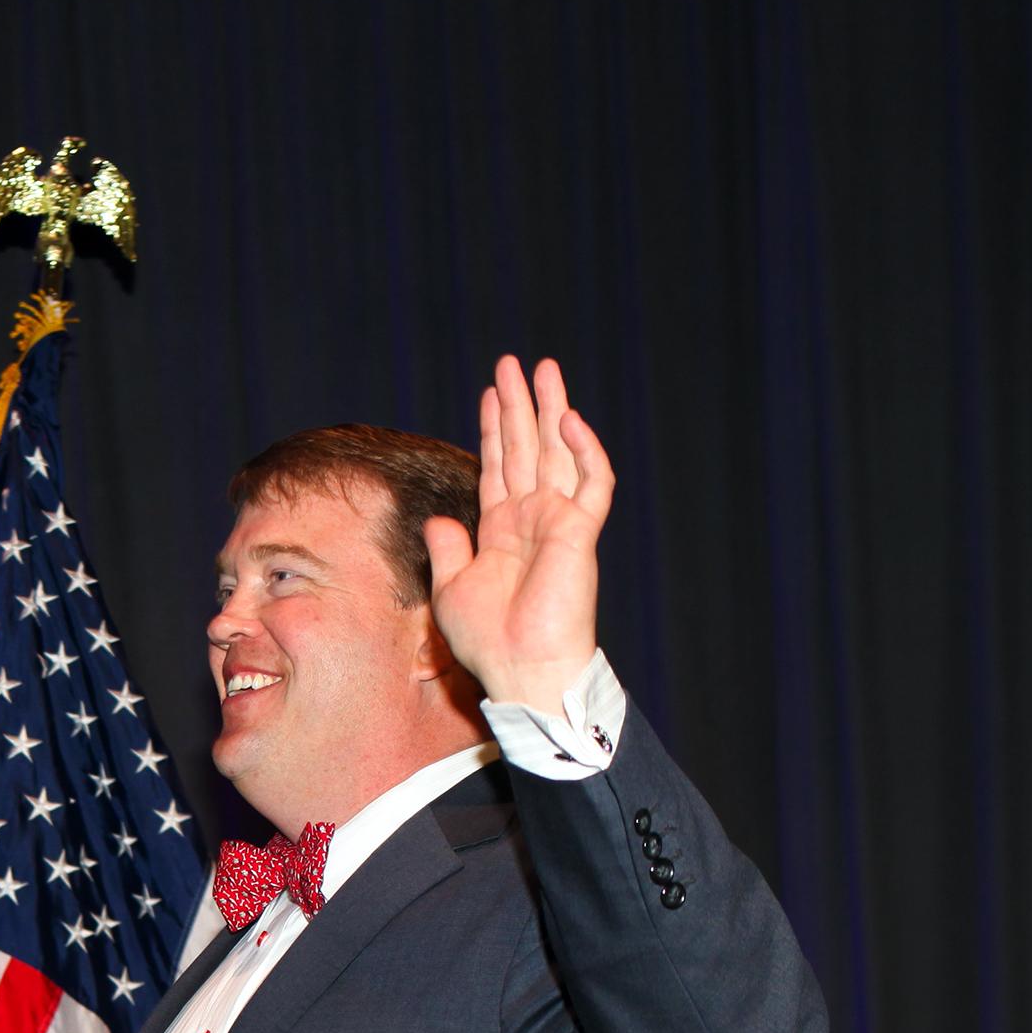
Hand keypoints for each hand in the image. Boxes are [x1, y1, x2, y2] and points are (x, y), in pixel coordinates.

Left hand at [421, 356, 613, 710]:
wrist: (521, 668)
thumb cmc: (488, 640)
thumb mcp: (452, 589)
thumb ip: (447, 550)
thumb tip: (439, 519)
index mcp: (502, 530)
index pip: (498, 466)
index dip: (494, 429)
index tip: (489, 393)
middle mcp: (532, 518)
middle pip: (527, 448)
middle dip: (520, 405)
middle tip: (512, 364)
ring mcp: (558, 522)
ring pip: (558, 452)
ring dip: (550, 410)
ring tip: (542, 369)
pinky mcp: (580, 532)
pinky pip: (592, 482)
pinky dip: (584, 449)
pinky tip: (568, 419)